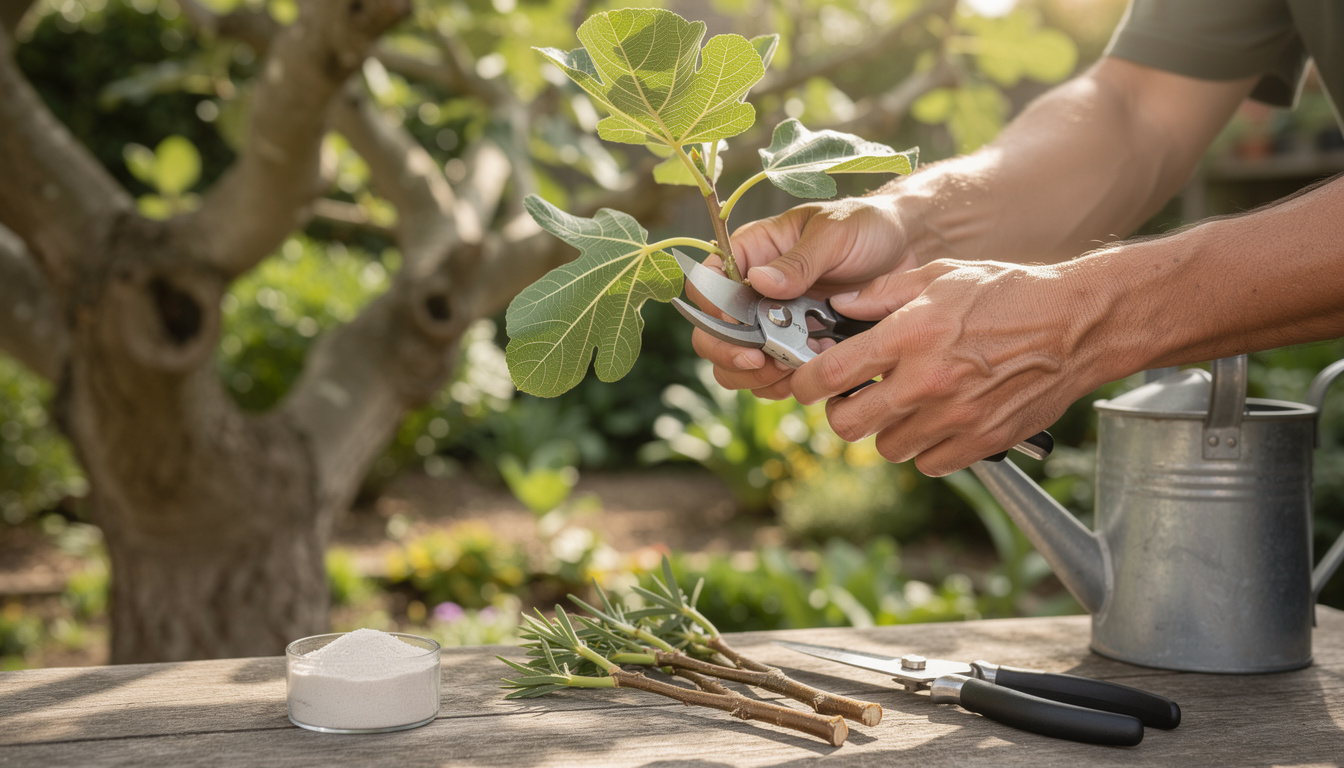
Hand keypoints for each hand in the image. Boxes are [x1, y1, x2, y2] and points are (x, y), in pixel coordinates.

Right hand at [688, 193, 916, 397]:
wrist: (908, 249)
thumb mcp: (834, 233)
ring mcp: (772, 324)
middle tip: (760, 361)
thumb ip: (800, 260)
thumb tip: (759, 281)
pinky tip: (807, 377)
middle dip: (730, 354)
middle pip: (712, 334)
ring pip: (737, 364)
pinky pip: (773, 378)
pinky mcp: (796, 347)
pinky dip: (783, 385)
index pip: (705, 285)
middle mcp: (753, 292)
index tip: (739, 328)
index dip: (711, 312)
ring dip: (755, 377)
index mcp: (750, 253)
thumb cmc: (867, 227)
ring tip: (787, 373)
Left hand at [789, 258, 1111, 475]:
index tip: (805, 383)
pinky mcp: (981, 441)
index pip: (829, 374)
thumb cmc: (1008, 293)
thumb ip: (881, 294)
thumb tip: (837, 306)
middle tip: (856, 397)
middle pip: (847, 424)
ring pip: (887, 447)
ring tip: (907, 404)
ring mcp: (954, 417)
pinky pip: (928, 463)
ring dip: (888, 429)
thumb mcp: (939, 275)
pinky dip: (927, 448)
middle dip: (842, 412)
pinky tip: (939, 420)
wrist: (1076, 325)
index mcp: (909, 335)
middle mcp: (926, 381)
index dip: (803, 383)